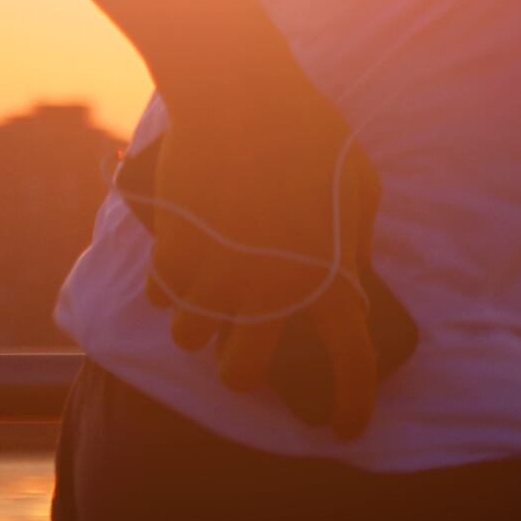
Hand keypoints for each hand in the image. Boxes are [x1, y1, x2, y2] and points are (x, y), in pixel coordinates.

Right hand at [118, 75, 420, 437]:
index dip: (352, 404)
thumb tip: (353, 272)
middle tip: (239, 350)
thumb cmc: (309, 128)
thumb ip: (359, 236)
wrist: (240, 91)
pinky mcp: (174, 251)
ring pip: (188, 338)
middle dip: (238, 371)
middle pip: (241, 374)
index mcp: (328, 276)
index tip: (344, 429)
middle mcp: (271, 290)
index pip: (352, 363)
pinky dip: (165, 288)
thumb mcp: (360, 181)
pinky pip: (160, 294)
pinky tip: (175, 268)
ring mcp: (217, 274)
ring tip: (205, 295)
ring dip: (195, 323)